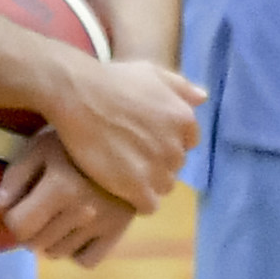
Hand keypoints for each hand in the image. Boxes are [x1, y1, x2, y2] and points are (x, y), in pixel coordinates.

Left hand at [0, 130, 133, 266]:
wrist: (126, 140)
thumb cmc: (73, 142)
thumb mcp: (40, 147)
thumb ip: (16, 175)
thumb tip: (0, 208)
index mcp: (62, 186)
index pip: (19, 226)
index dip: (12, 217)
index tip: (18, 205)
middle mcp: (85, 210)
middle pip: (36, 243)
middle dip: (30, 229)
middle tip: (37, 209)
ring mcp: (104, 223)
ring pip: (58, 253)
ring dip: (51, 239)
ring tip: (58, 214)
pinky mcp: (120, 230)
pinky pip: (86, 260)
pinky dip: (76, 250)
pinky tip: (76, 229)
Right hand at [41, 56, 203, 213]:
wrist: (77, 95)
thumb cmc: (112, 80)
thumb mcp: (151, 73)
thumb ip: (179, 87)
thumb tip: (202, 97)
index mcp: (184, 119)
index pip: (187, 143)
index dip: (165, 142)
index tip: (143, 139)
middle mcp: (176, 146)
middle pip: (174, 166)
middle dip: (156, 162)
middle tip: (128, 153)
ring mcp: (158, 168)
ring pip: (163, 187)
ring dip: (147, 183)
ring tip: (122, 171)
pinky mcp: (137, 187)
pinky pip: (149, 205)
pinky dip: (137, 200)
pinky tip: (120, 188)